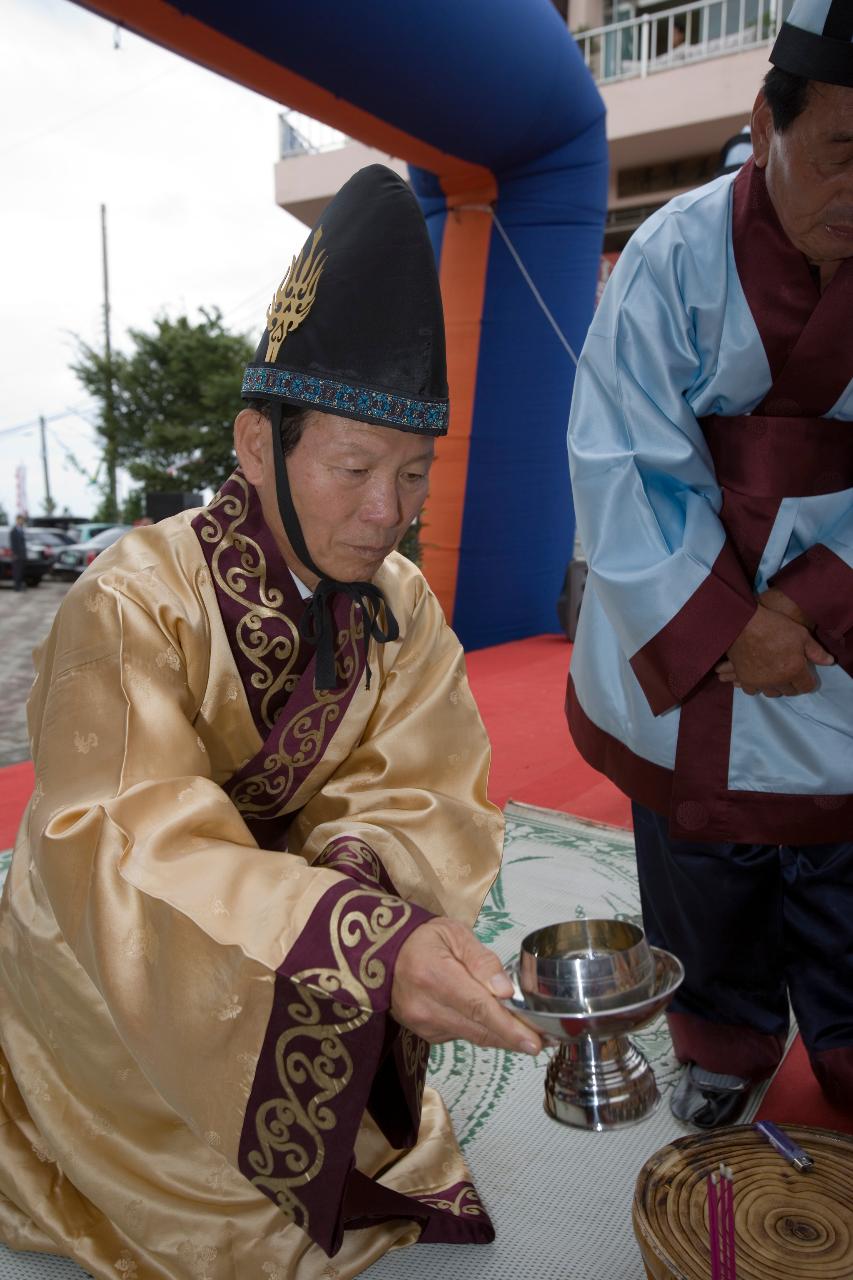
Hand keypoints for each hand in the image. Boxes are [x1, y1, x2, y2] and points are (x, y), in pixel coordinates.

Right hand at [391, 917, 540, 1054]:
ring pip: (473, 1036)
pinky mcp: (426, 1034)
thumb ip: (482, 961)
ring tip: (531, 1033)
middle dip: (515, 1036)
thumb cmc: (424, 938)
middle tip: (547, 1039)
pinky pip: (462, 1035)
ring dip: (502, 1036)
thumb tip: (506, 991)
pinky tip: (497, 1023)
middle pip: (479, 1029)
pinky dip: (482, 1030)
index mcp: (433, 975)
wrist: (384, 953)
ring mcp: (424, 1025)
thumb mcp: (454, 933)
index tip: (534, 1042)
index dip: (508, 1027)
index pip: (478, 1007)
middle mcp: (426, 1007)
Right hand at [717, 596, 832, 695]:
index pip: (806, 687)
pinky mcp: (746, 679)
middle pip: (789, 691)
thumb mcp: (801, 634)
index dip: (808, 681)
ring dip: (776, 687)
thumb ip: (816, 651)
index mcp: (794, 670)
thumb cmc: (774, 626)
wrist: (744, 623)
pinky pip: (752, 691)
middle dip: (792, 684)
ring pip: (772, 693)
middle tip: (790, 671)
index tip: (805, 674)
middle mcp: (778, 680)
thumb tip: (830, 662)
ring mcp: (761, 682)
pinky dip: (757, 687)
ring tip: (775, 676)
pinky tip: (759, 678)